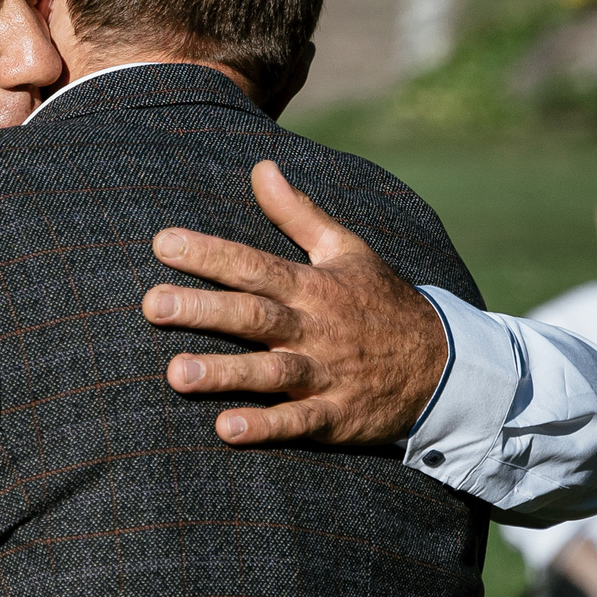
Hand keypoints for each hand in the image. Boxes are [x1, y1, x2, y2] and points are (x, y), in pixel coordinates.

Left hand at [142, 160, 447, 446]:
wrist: (444, 366)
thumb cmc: (380, 303)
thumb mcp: (347, 250)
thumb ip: (298, 213)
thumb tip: (261, 166)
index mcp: (312, 287)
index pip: (254, 265)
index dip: (209, 254)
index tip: (163, 243)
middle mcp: (315, 328)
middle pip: (255, 316)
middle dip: (203, 310)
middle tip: (153, 305)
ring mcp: (326, 374)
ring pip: (271, 372)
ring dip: (224, 374)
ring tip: (175, 374)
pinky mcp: (337, 417)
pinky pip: (299, 423)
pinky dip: (265, 427)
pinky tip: (225, 430)